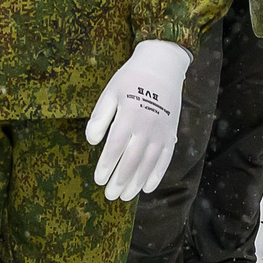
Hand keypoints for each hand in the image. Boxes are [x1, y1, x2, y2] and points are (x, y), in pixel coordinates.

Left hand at [85, 39, 191, 201]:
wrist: (163, 66)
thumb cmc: (131, 78)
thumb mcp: (110, 92)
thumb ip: (100, 117)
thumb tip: (91, 141)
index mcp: (129, 115)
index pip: (115, 147)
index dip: (106, 165)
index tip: (99, 179)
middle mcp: (147, 126)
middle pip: (132, 160)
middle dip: (120, 180)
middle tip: (110, 195)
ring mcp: (161, 131)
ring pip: (149, 163)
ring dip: (137, 182)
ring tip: (126, 196)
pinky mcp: (170, 133)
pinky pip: (165, 158)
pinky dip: (157, 174)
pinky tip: (147, 187)